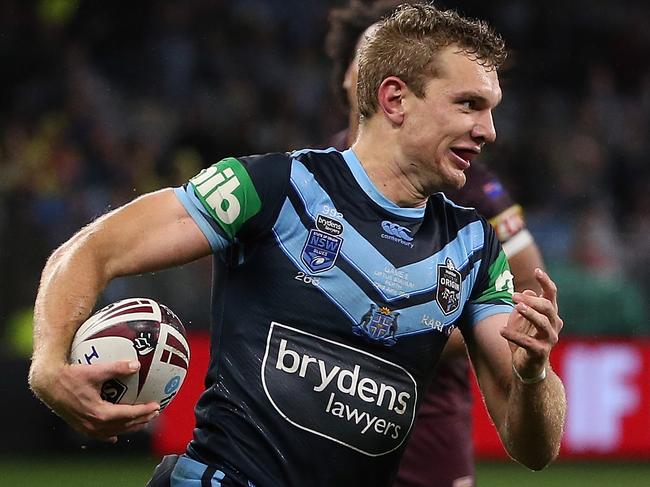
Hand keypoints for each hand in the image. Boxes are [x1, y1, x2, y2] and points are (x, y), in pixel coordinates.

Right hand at [29, 360, 159, 442]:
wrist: (48, 384)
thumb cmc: (71, 375)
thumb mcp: (95, 370)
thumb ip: (117, 368)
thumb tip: (137, 364)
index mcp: (99, 413)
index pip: (128, 415)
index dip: (144, 411)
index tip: (157, 406)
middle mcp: (93, 424)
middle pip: (124, 425)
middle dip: (141, 420)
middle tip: (155, 413)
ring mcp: (86, 427)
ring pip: (113, 431)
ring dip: (129, 426)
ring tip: (143, 420)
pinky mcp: (80, 426)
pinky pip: (99, 433)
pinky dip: (111, 432)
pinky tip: (115, 435)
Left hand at [500, 268, 562, 379]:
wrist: (526, 367)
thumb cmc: (524, 339)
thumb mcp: (521, 319)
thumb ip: (524, 305)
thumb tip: (529, 291)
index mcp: (550, 315)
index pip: (552, 295)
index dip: (546, 282)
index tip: (536, 270)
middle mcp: (553, 326)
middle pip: (548, 307)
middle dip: (532, 300)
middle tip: (513, 295)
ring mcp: (549, 340)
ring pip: (543, 323)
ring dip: (529, 314)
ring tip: (516, 307)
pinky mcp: (541, 353)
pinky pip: (529, 343)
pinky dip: (514, 336)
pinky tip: (501, 331)